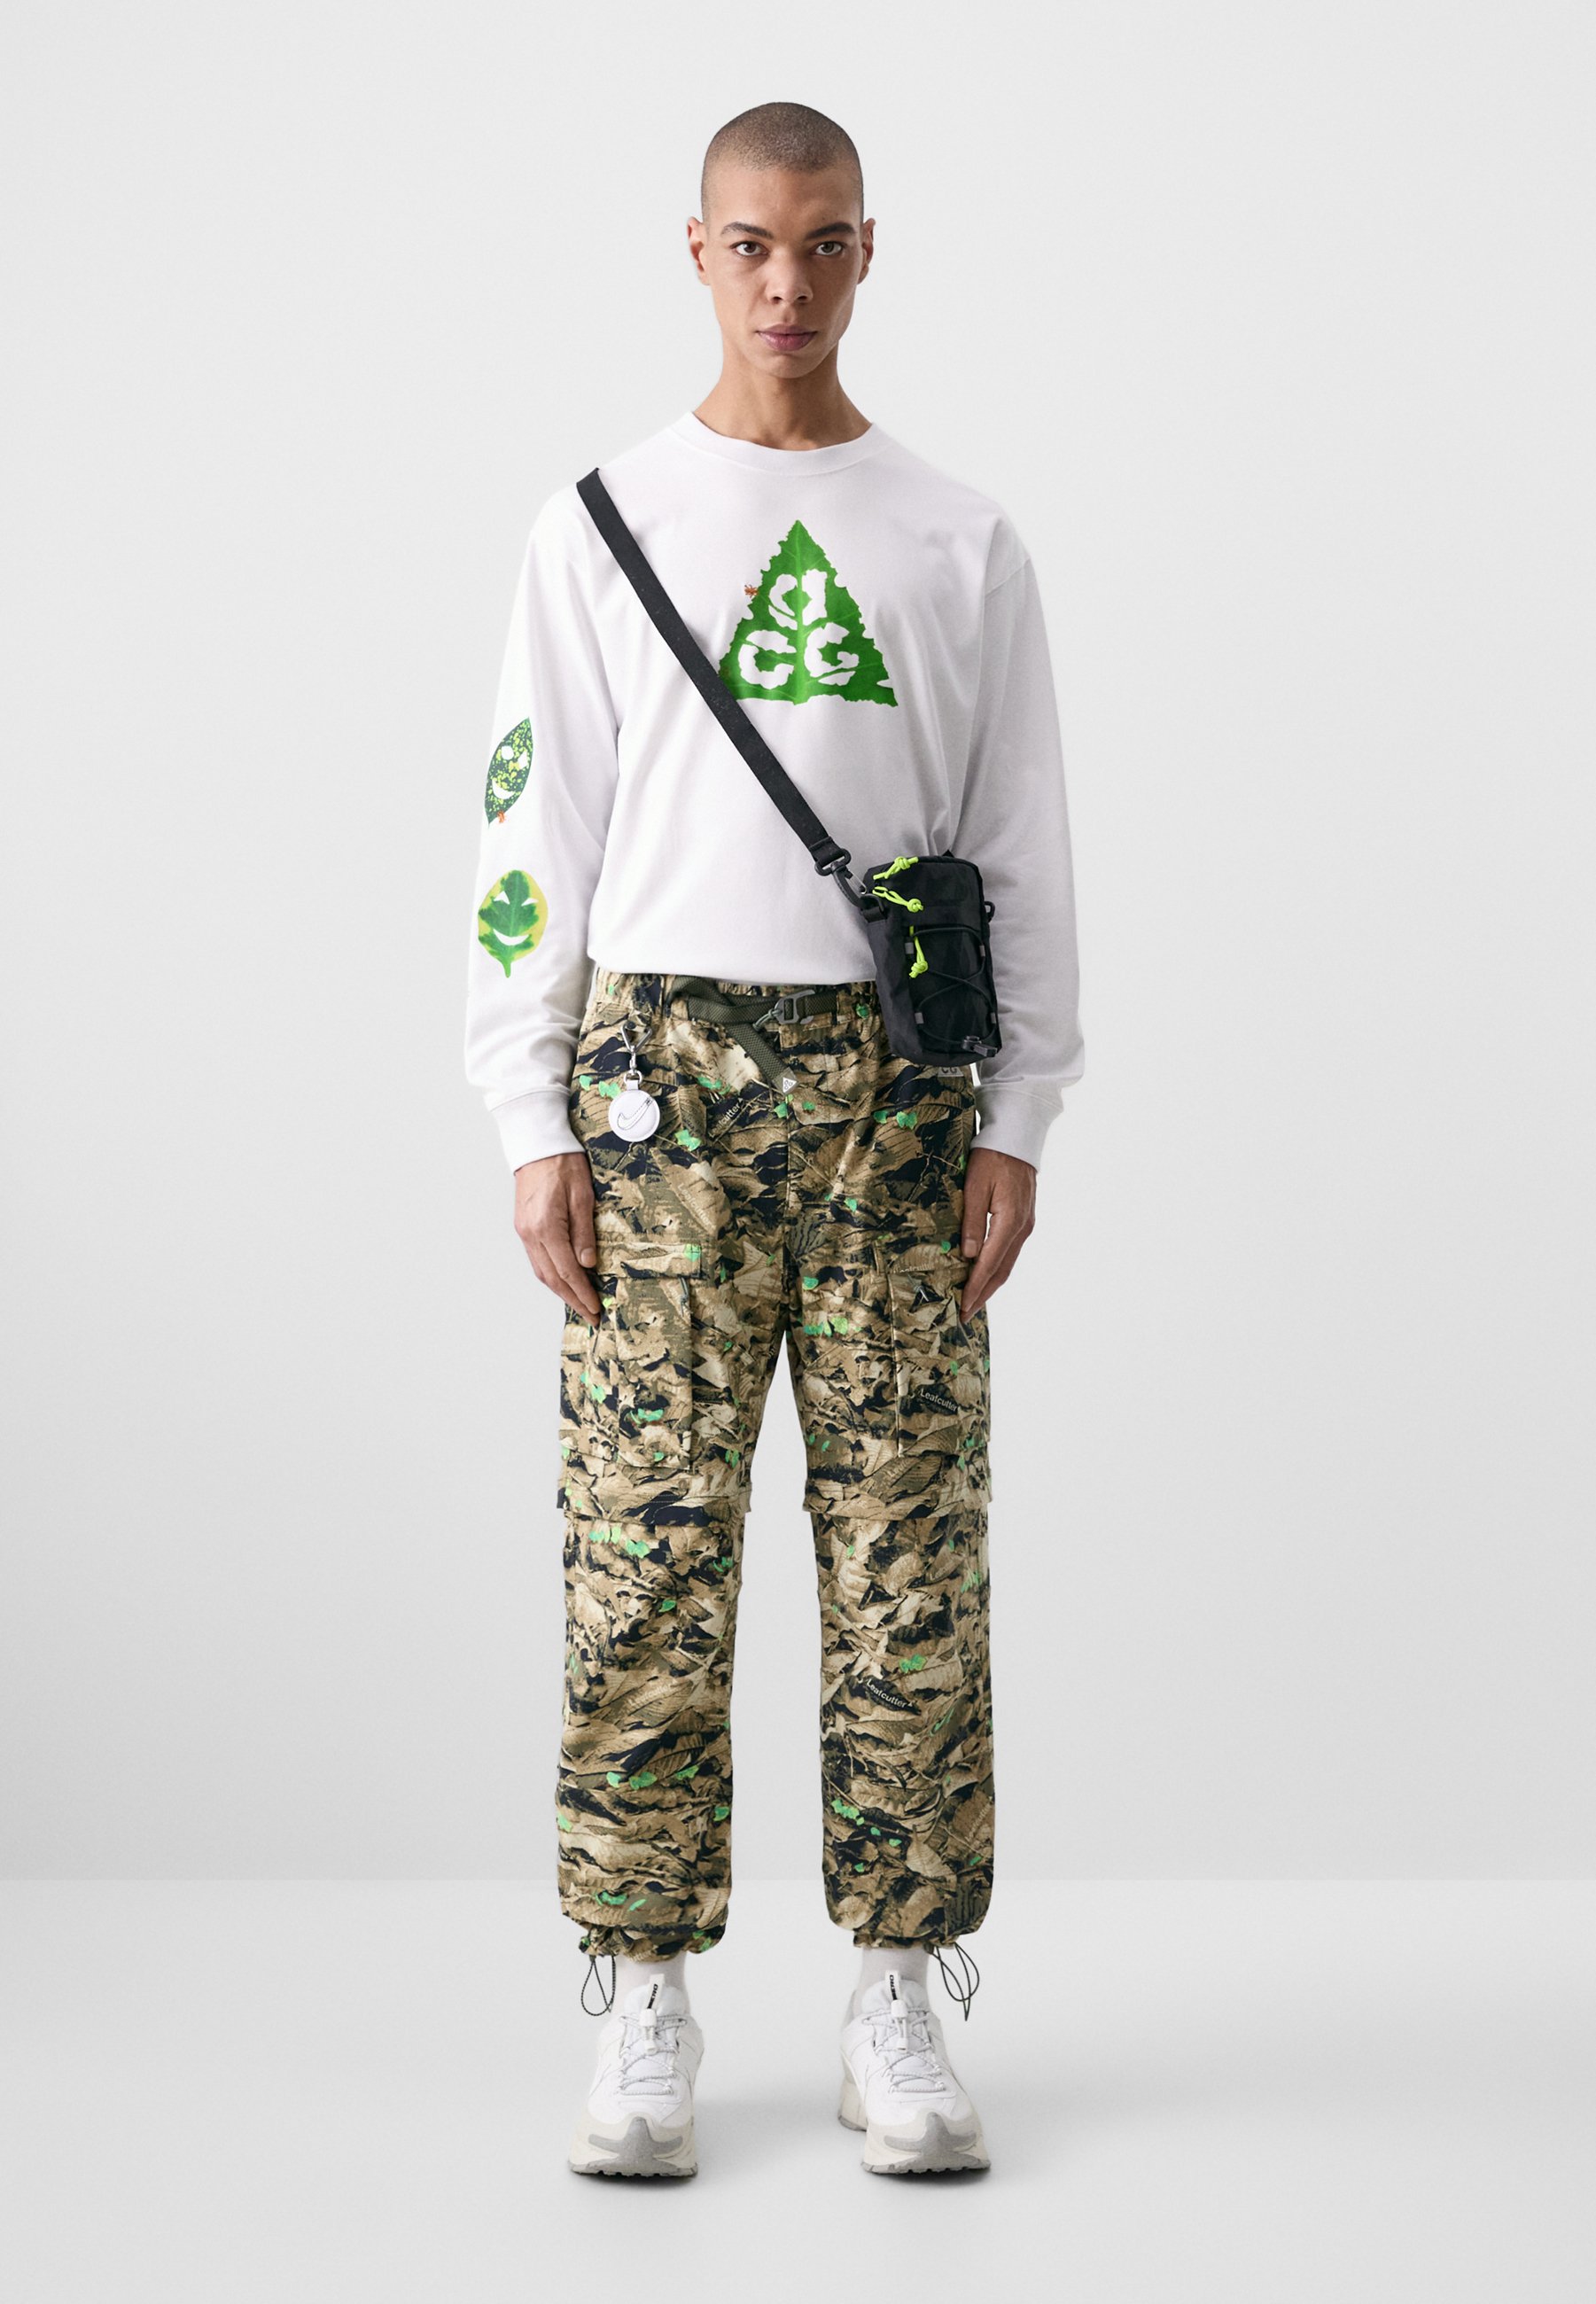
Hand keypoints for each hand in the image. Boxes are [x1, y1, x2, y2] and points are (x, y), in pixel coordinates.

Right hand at [514, 1152, 600, 1319]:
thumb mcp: (582, 1197)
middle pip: (552, 1278)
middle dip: (572, 1299)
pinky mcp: (523, 1227)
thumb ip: (584, 1232)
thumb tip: (588, 1264)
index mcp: (547, 1227)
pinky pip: (537, 1260)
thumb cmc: (563, 1164)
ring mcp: (524, 1231)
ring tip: (579, 1303)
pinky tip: (564, 1281)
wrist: (537, 1145)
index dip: (582, 1292)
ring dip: (561, 1291)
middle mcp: (531, 1234)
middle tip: (590, 1315)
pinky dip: (551, 1275)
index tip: (596, 1307)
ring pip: (542, 1271)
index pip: (567, 1271)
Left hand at [959, 1145, 1035, 1320]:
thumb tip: (968, 1255)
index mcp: (1010, 1222)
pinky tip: (986, 1273)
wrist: (1017, 1137)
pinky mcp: (1024, 1219)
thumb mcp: (975, 1186)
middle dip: (984, 1294)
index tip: (963, 1305)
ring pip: (1008, 1263)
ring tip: (975, 1299)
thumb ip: (972, 1221)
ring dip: (991, 1284)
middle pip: (1002, 1270)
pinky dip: (997, 1267)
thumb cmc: (992, 1157)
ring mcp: (1026, 1225)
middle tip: (967, 1313)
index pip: (989, 1264)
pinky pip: (1010, 1251)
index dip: (976, 1287)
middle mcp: (1022, 1228)